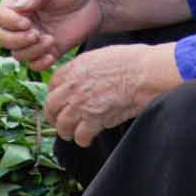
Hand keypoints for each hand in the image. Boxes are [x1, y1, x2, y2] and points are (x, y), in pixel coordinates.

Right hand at [0, 0, 103, 71]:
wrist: (95, 2)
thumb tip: (19, 7)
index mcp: (20, 4)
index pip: (1, 16)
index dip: (9, 22)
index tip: (27, 22)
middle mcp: (23, 22)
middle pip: (4, 38)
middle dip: (17, 39)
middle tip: (37, 33)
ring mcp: (34, 38)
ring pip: (18, 54)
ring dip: (30, 51)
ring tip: (49, 40)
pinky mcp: (48, 51)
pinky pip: (35, 65)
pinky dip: (40, 63)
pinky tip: (52, 54)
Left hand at [45, 45, 167, 146]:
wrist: (144, 73)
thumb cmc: (131, 61)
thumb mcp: (101, 55)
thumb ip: (86, 68)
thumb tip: (83, 79)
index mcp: (75, 67)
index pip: (52, 83)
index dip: (54, 94)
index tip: (58, 101)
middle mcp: (73, 86)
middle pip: (51, 106)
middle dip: (53, 116)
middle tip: (59, 122)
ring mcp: (81, 103)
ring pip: (62, 124)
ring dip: (66, 131)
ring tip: (72, 134)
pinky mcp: (94, 119)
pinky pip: (80, 136)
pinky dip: (83, 140)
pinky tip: (87, 140)